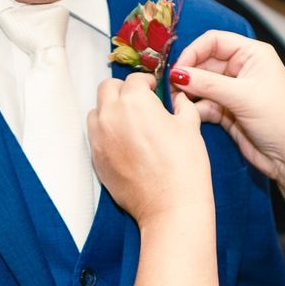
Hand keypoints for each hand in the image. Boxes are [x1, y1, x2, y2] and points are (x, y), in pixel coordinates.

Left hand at [88, 73, 214, 225]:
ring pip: (96, 111)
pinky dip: (106, 132)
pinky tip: (124, 142)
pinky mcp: (95, 158)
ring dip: (110, 109)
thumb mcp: (190, 127)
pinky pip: (95, 135)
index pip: (135, 79)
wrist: (170, 206)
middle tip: (139, 100)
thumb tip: (179, 98)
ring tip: (129, 122)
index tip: (154, 88)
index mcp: (135, 101)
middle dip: (123, 90)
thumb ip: (182, 105)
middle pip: (107, 88)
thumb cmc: (184, 166)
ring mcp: (99, 138)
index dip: (147, 82)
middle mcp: (111, 115)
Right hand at [169, 31, 284, 183]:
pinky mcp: (228, 112)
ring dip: (188, 93)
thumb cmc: (281, 120)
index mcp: (252, 54)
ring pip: (201, 85)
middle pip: (204, 63)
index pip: (214, 41)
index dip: (193, 52)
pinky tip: (188, 115)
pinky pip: (204, 105)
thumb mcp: (243, 97)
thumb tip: (177, 73)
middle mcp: (242, 69)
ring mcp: (234, 91)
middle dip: (188, 74)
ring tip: (177, 103)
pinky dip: (195, 109)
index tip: (177, 68)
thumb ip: (208, 84)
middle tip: (170, 89)